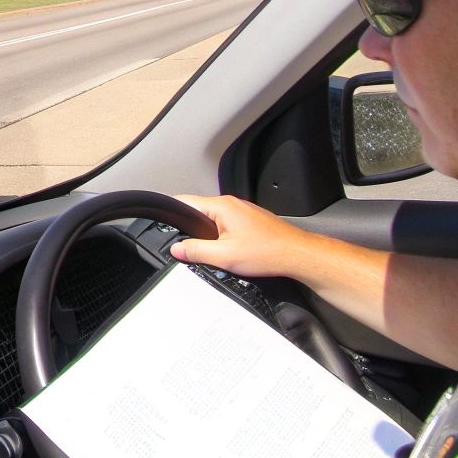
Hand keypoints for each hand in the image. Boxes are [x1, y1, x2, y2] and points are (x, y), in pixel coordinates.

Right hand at [168, 194, 309, 277]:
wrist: (296, 255)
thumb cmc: (267, 252)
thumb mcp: (224, 256)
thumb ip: (196, 251)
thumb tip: (176, 248)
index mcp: (222, 206)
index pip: (186, 202)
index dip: (171, 213)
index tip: (161, 222)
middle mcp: (232, 203)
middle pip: (199, 211)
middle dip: (190, 228)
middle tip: (186, 246)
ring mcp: (242, 211)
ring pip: (214, 219)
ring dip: (207, 233)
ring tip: (208, 251)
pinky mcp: (250, 221)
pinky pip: (227, 224)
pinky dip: (222, 236)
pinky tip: (227, 251)